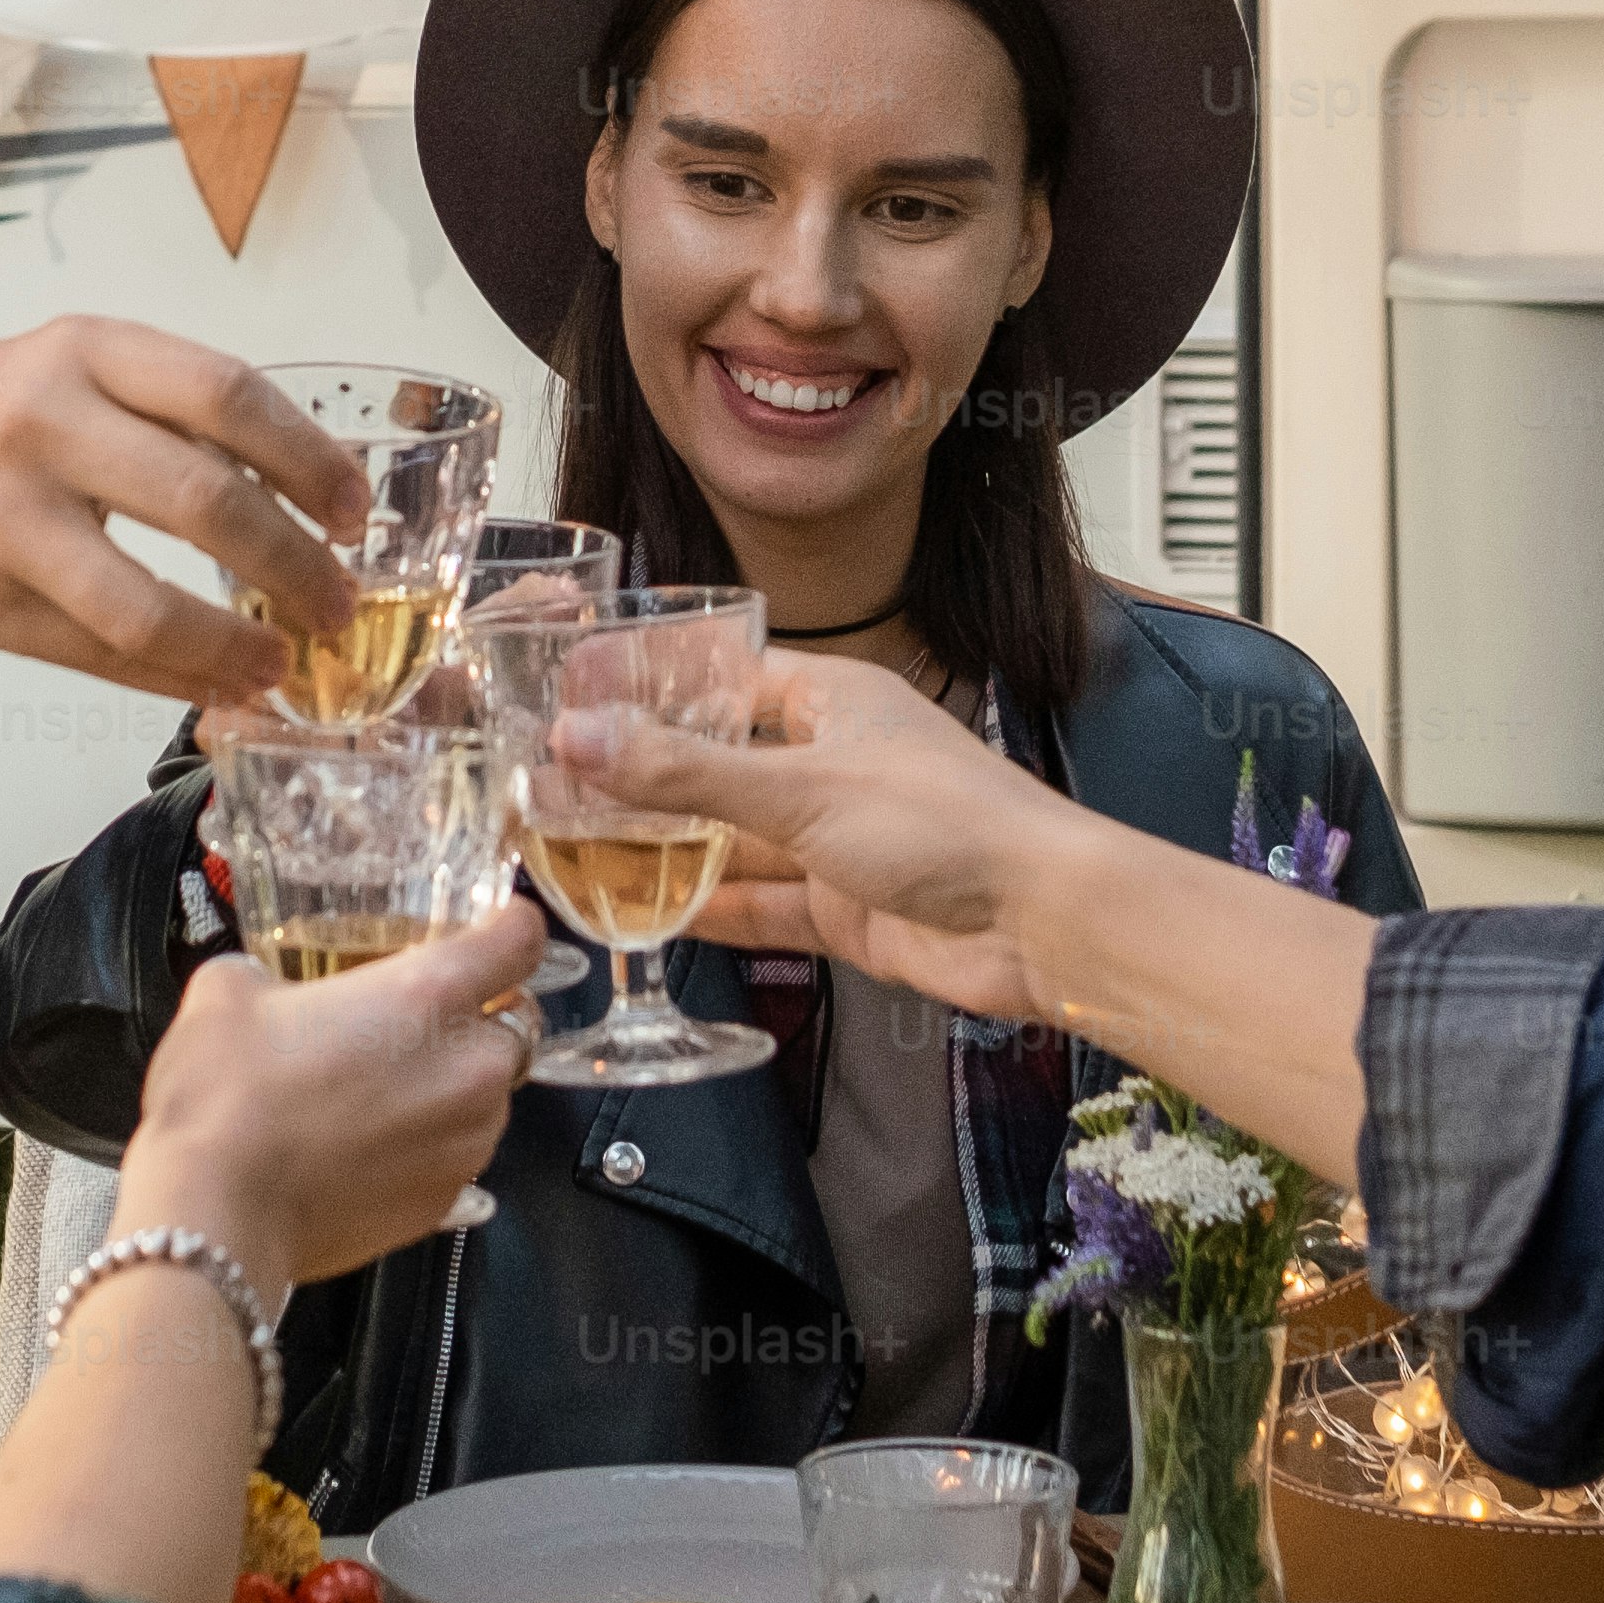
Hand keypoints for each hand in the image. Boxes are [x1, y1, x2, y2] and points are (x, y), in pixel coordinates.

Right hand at [0, 320, 365, 702]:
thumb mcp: (64, 368)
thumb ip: (162, 419)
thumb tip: (288, 501)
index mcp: (84, 352)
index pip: (229, 396)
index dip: (311, 461)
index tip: (354, 511)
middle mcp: (47, 424)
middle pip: (208, 502)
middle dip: (295, 567)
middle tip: (341, 604)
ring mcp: (6, 520)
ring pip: (148, 605)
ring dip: (235, 648)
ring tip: (282, 666)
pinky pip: (97, 656)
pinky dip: (172, 680)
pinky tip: (215, 687)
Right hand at [115, 904, 535, 1286]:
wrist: (215, 1215)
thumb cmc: (225, 1096)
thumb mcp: (228, 992)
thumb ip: (268, 974)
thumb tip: (263, 988)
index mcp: (431, 993)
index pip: (521, 940)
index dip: (510, 926)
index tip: (496, 926)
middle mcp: (469, 1067)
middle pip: (515, 1026)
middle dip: (476, 1020)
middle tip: (413, 1023)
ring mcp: (464, 1142)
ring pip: (488, 1097)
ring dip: (452, 1087)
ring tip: (380, 1092)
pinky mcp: (445, 1200)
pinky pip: (454, 1155)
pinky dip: (425, 1145)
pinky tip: (363, 1146)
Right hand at [583, 658, 1082, 1024]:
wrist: (1042, 923)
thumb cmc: (950, 823)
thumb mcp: (799, 788)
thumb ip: (684, 773)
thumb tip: (580, 740)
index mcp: (834, 699)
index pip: (726, 679)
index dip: (654, 687)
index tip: (581, 696)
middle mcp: (834, 762)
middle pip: (722, 765)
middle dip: (650, 779)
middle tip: (561, 785)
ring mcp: (841, 839)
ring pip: (738, 839)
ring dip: (673, 849)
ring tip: (584, 852)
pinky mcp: (849, 907)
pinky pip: (766, 904)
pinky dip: (715, 910)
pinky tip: (654, 916)